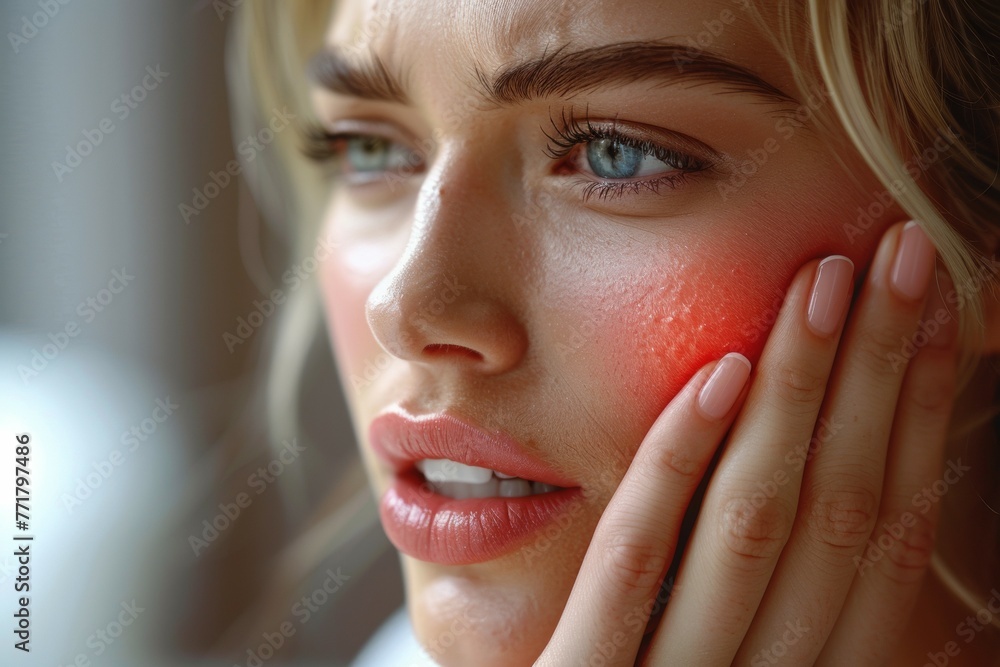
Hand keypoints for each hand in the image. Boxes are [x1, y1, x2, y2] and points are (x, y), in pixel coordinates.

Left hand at [534, 220, 958, 665]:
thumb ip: (818, 627)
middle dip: (875, 377)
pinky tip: (713, 373)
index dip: (919, 414)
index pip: (889, 533)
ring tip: (822, 284)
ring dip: (796, 397)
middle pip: (837, 511)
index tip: (931, 307)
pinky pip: (635, 565)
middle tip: (895, 254)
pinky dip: (677, 468)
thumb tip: (897, 512)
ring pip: (753, 525)